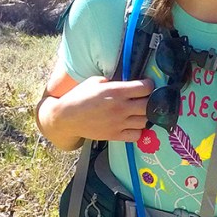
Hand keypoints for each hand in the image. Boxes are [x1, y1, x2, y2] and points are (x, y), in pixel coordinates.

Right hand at [38, 75, 153, 147]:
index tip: (146, 85)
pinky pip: (136, 135)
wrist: (66, 118)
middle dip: (150, 101)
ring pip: (145, 121)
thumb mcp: (95, 81)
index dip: (148, 85)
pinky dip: (137, 130)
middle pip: (149, 105)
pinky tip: (132, 125)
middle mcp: (121, 107)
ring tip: (138, 112)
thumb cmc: (79, 96)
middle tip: (144, 99)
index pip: (145, 88)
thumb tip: (125, 83)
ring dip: (144, 116)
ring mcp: (119, 123)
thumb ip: (112, 82)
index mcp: (116, 91)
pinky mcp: (115, 135)